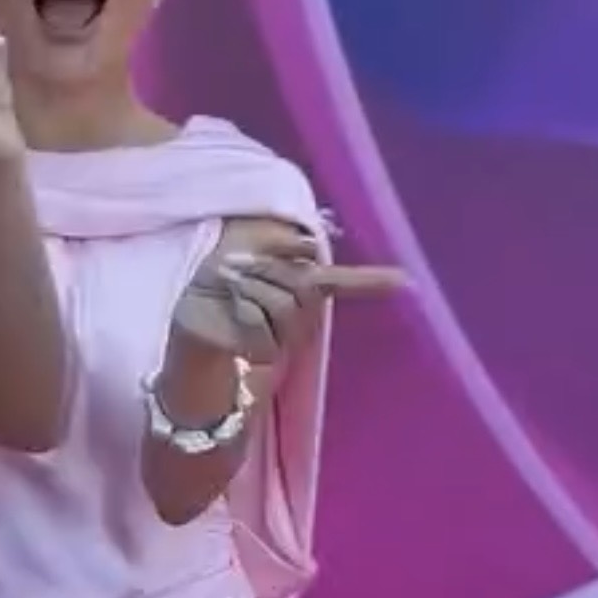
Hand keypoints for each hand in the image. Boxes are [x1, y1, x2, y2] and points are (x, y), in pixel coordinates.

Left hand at [171, 222, 406, 365]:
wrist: (190, 319)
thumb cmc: (218, 283)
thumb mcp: (251, 250)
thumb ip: (285, 244)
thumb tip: (314, 248)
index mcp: (302, 290)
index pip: (342, 283)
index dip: (373, 282)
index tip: (407, 282)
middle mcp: (300, 316)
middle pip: (305, 282)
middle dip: (270, 266)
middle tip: (239, 267)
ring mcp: (285, 338)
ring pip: (285, 300)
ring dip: (252, 285)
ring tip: (230, 289)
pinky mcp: (264, 352)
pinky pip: (262, 318)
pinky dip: (241, 306)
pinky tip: (229, 309)